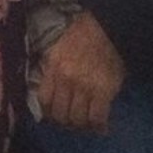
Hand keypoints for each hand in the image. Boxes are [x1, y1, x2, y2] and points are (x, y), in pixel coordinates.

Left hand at [37, 12, 125, 132]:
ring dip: (82, 125)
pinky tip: (101, 126)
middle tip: (73, 121)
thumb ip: (53, 69)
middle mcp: (66, 79)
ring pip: (77, 119)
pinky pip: (97, 117)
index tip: (55, 115)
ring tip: (87, 123)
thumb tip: (51, 89)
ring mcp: (85, 86)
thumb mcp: (59, 48)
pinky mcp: (104, 90)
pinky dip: (98, 125)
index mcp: (54, 67)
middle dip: (66, 122)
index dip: (49, 112)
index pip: (44, 100)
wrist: (108, 26)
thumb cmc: (83, 34)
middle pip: (60, 114)